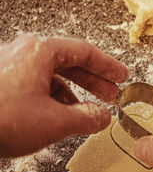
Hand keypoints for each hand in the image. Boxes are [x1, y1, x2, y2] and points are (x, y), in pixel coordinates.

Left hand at [0, 34, 128, 156]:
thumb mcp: (54, 121)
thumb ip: (86, 117)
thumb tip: (103, 116)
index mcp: (41, 50)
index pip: (86, 52)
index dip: (109, 66)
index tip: (121, 75)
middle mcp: (25, 52)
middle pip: (71, 61)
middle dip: (94, 80)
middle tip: (111, 92)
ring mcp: (11, 65)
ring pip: (53, 75)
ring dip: (74, 92)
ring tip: (87, 109)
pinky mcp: (2, 82)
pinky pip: (36, 84)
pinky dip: (54, 98)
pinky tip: (60, 114)